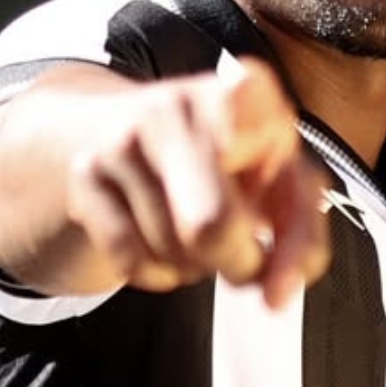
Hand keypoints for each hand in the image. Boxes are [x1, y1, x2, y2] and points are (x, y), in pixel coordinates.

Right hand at [62, 58, 331, 306]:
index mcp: (247, 93)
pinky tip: (162, 245)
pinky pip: (132, 260)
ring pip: (174, 251)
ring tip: (196, 234)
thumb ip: (300, 234)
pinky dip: (158, 274)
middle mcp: (182, 104)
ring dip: (196, 267)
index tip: (261, 203)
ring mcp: (126, 136)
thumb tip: (277, 293)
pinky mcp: (85, 174)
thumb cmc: (224, 161)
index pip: (268, 131)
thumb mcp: (278, 177)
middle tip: (245, 261)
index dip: (273, 190)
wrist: (119, 129)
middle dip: (239, 263)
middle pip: (214, 224)